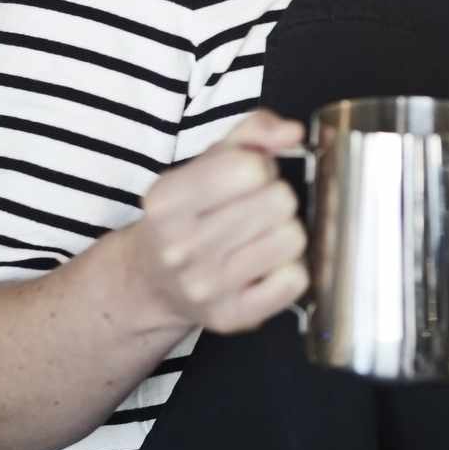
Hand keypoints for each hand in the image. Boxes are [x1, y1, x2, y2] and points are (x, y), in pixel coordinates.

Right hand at [125, 110, 308, 333]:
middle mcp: (180, 246)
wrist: (152, 283)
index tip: (247, 178)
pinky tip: (266, 267)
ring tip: (261, 237)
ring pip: (293, 239)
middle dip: (276, 198)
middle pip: (279, 201)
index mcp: (167, 200)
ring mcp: (205, 287)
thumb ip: (252, 132)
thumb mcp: (207, 162)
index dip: (260, 166)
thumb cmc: (189, 215)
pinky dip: (290, 269)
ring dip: (286, 233)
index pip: (250, 167)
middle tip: (255, 210)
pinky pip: (296, 280)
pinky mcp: (232, 317)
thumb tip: (293, 132)